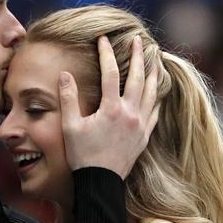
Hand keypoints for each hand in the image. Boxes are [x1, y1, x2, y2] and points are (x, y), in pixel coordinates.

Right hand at [59, 36, 158, 178]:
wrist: (100, 183)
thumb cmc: (82, 156)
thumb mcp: (70, 127)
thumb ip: (68, 99)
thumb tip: (65, 74)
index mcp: (111, 109)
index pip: (110, 72)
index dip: (106, 53)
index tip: (103, 39)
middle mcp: (130, 114)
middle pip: (137, 77)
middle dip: (138, 55)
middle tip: (137, 40)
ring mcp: (140, 125)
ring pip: (152, 92)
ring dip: (153, 73)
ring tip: (155, 59)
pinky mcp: (144, 136)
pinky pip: (155, 112)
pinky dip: (157, 97)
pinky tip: (157, 91)